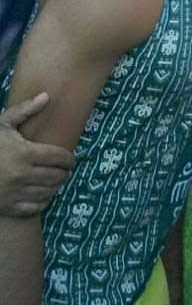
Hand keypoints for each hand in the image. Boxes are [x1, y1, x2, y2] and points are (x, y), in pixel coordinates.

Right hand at [0, 93, 75, 216]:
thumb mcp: (3, 124)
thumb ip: (25, 110)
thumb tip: (47, 96)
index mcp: (25, 153)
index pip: (59, 158)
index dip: (69, 159)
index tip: (71, 159)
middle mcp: (23, 175)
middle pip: (56, 176)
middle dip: (64, 172)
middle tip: (64, 170)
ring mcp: (16, 193)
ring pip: (48, 192)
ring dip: (55, 186)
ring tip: (55, 180)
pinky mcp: (9, 207)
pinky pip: (36, 208)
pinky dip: (43, 202)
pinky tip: (43, 194)